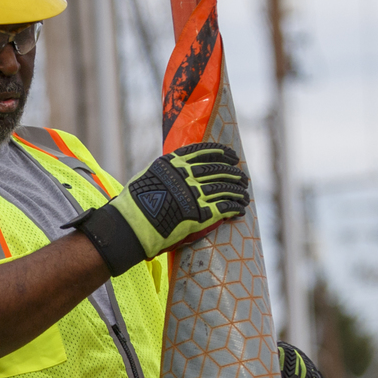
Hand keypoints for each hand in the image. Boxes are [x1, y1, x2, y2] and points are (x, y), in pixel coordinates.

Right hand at [68, 142, 250, 275]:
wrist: (131, 225)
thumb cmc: (133, 204)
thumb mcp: (147, 177)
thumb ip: (165, 173)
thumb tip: (174, 171)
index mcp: (174, 163)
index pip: (204, 152)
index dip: (221, 153)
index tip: (232, 155)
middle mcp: (186, 176)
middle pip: (217, 170)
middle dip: (233, 173)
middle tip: (243, 176)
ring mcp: (194, 194)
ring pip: (224, 188)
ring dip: (237, 191)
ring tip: (245, 193)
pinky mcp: (200, 214)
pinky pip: (224, 208)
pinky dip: (235, 207)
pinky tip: (241, 208)